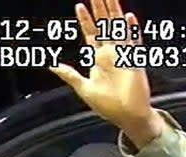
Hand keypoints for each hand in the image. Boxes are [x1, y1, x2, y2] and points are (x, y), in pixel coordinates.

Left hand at [49, 0, 162, 144]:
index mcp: (98, 58)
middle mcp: (111, 52)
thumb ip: (68, 75)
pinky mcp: (134, 62)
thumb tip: (51, 64)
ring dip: (114, 14)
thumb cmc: (106, 104)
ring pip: (118, 29)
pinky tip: (128, 18)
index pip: (90, 33)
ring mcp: (123, 55)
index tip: (79, 6)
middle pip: (104, 26)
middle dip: (100, 9)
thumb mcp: (82, 88)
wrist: (125, 115)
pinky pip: (134, 43)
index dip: (85, 20)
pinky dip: (131, 30)